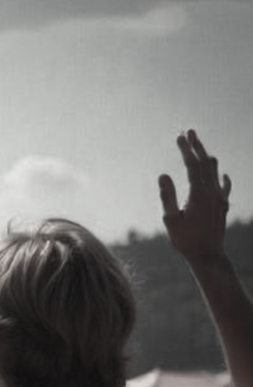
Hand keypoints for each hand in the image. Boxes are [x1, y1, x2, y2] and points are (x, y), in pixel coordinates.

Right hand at [159, 129, 231, 269]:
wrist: (208, 255)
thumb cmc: (186, 240)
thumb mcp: (171, 219)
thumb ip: (168, 196)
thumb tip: (163, 175)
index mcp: (198, 193)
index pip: (192, 165)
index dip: (186, 149)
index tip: (179, 137)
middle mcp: (212, 191)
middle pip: (205, 163)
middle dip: (197, 146)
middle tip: (189, 132)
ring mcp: (219, 198)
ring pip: (215, 171)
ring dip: (206, 158)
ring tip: (200, 149)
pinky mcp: (222, 205)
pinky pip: (224, 186)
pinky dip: (221, 177)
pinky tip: (221, 174)